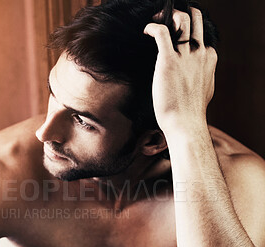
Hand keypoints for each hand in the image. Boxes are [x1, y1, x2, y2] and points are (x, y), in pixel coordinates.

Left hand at [144, 8, 217, 136]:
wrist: (185, 124)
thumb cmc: (191, 112)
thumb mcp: (205, 89)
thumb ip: (202, 76)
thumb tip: (197, 75)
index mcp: (208, 58)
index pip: (201, 35)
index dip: (189, 32)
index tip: (176, 36)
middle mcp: (200, 53)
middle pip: (196, 19)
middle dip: (182, 14)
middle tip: (167, 20)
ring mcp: (186, 56)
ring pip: (182, 20)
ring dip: (168, 16)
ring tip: (156, 21)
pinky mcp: (169, 61)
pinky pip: (161, 32)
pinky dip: (153, 27)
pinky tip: (146, 30)